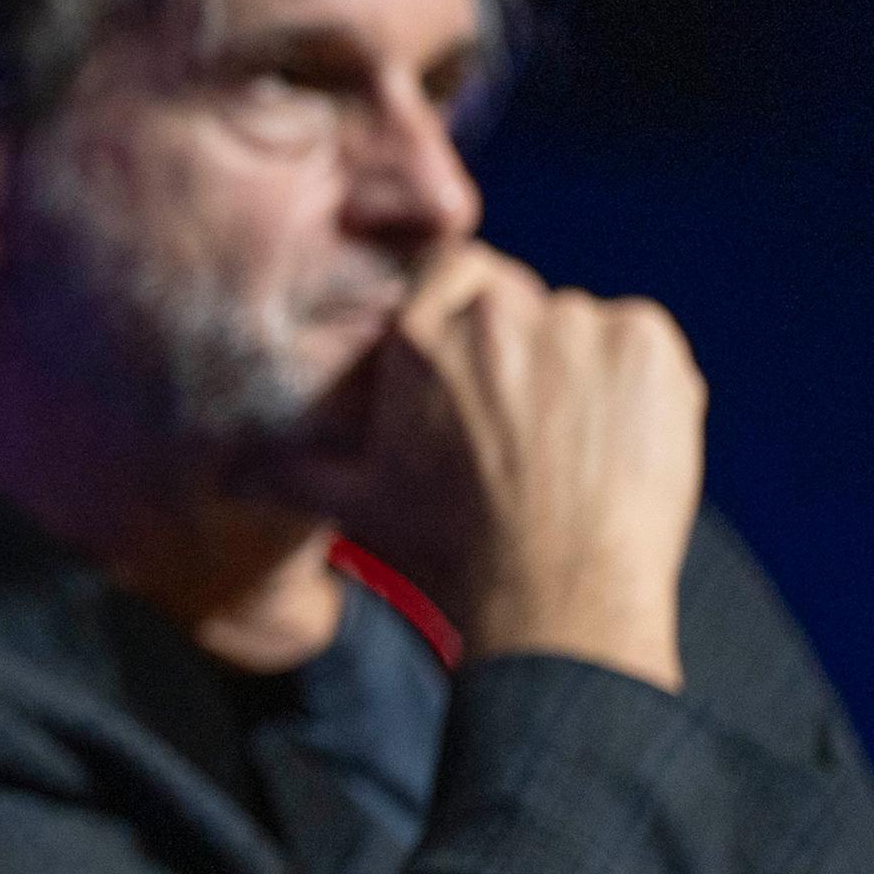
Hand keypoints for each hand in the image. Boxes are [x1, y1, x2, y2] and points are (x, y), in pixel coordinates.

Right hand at [282, 243, 704, 690]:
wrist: (556, 602)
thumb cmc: (450, 555)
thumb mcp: (356, 507)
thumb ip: (292, 470)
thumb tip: (228, 472)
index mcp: (418, 338)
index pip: (449, 271)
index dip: (465, 316)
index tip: (478, 365)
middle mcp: (495, 316)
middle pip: (515, 301)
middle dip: (519, 351)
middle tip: (526, 428)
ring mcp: (578, 324)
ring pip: (578, 323)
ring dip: (579, 366)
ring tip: (572, 446)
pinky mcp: (646, 343)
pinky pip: (637, 339)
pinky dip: (633, 379)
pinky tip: (612, 440)